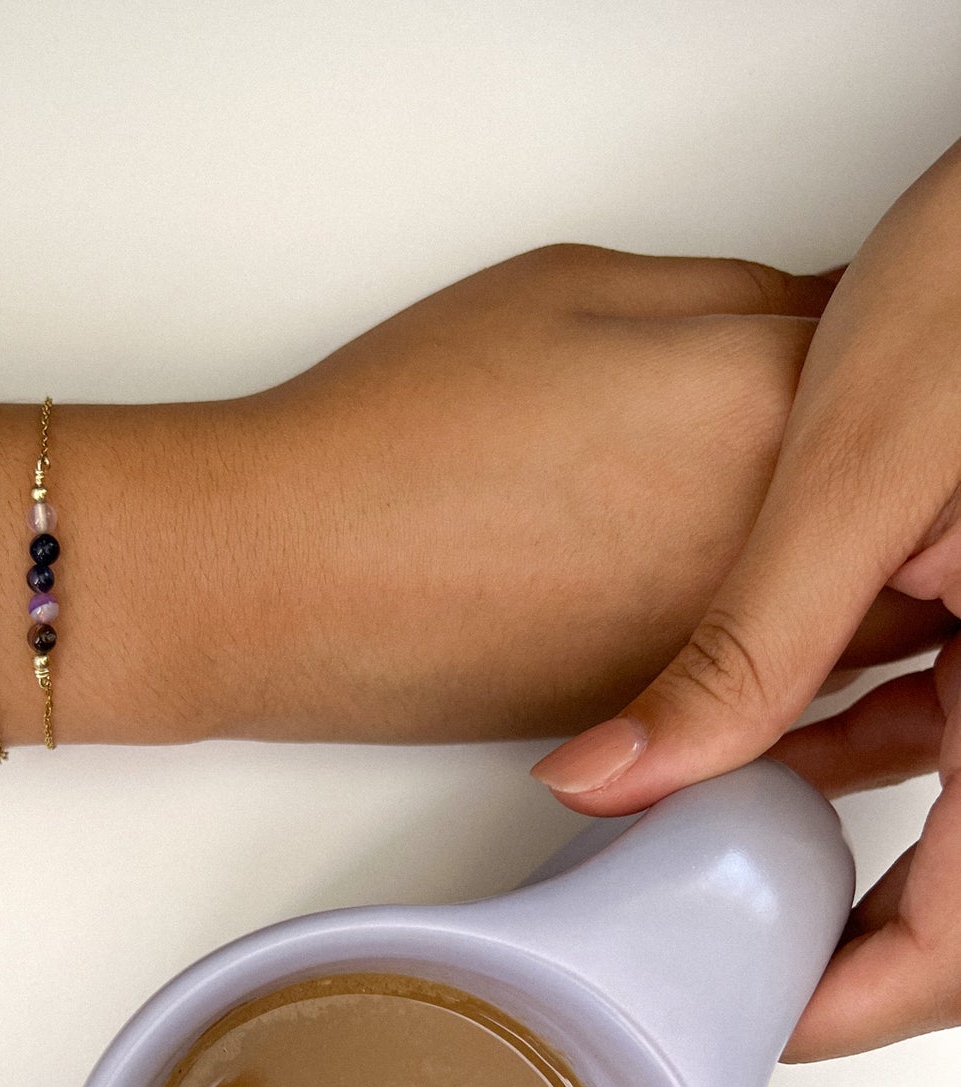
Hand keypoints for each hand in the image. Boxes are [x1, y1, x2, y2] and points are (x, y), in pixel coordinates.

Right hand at [228, 242, 947, 741]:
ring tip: (679, 509)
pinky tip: (638, 577)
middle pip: (880, 504)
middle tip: (735, 434)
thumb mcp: (584, 288)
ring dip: (804, 563)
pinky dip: (734, 627)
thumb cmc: (400, 435)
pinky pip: (755, 670)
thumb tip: (794, 334)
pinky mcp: (666, 712)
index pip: (884, 361)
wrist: (287, 580)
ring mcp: (724, 645)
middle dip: (841, 473)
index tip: (801, 348)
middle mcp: (772, 545)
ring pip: (836, 602)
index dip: (839, 351)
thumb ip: (731, 305)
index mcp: (768, 405)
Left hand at [528, 142, 960, 1057]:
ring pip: (949, 803)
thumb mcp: (851, 476)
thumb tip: (613, 784)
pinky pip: (949, 715)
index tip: (757, 1025)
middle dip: (848, 930)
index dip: (859, 1001)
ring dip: (840, 831)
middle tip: (727, 959)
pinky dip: (863, 736)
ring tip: (717, 848)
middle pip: (960, 889)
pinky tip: (776, 727)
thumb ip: (743, 654)